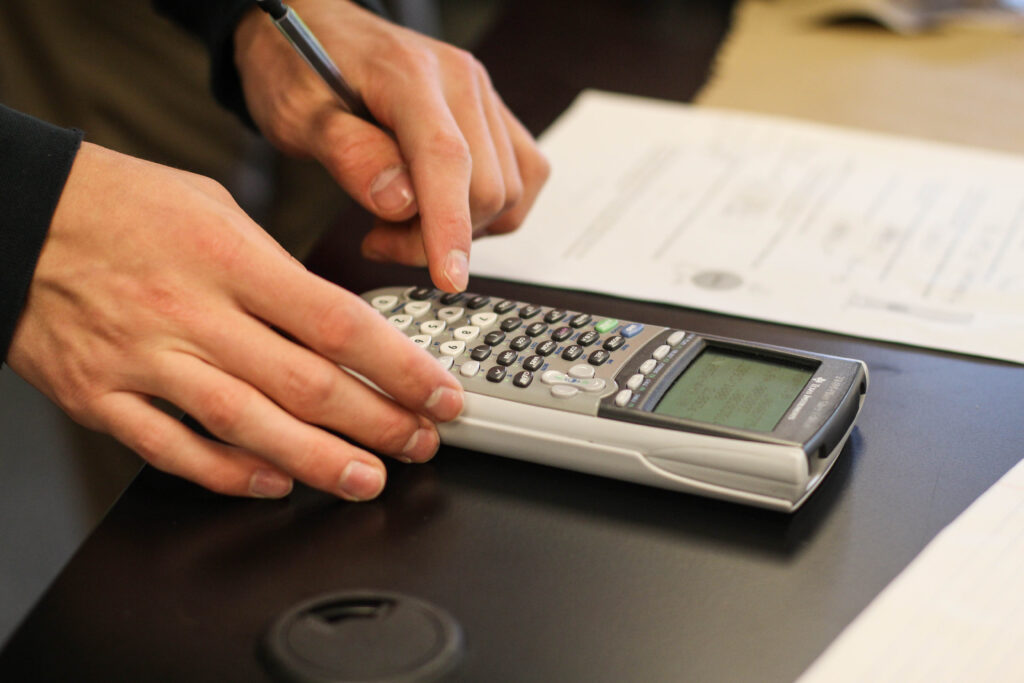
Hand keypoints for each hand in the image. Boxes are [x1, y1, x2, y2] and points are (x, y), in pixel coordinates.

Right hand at [7, 142, 463, 499]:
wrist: (14, 213)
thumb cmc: (122, 204)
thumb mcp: (215, 208)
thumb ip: (278, 268)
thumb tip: (337, 323)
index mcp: (230, 259)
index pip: (338, 322)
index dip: (400, 367)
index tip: (440, 393)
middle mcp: (192, 313)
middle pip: (306, 383)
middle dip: (377, 422)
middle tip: (420, 443)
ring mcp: (144, 360)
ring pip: (247, 425)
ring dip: (317, 461)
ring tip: (367, 478)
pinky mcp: (100, 397)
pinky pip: (172, 449)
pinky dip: (227, 473)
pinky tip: (275, 483)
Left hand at [233, 0, 549, 291]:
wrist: (314, 31)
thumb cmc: (299, 66)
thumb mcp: (297, 113)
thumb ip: (349, 154)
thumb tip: (399, 202)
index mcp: (410, 75)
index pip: (448, 159)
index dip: (451, 227)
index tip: (448, 279)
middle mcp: (462, 82)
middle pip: (487, 188)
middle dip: (436, 236)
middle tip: (379, 238)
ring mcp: (484, 100)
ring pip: (509, 193)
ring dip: (461, 228)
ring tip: (402, 222)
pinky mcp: (495, 120)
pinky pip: (521, 180)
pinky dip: (488, 214)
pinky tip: (440, 209)